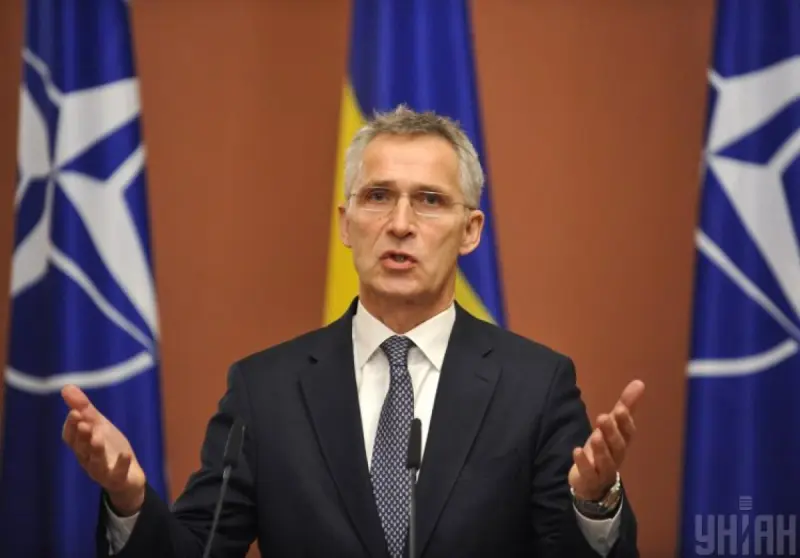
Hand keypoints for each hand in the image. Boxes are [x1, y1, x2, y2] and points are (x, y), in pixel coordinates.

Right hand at [61, 384, 145, 515]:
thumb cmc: (110, 448)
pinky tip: (125, 454)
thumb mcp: (99, 425)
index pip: (71, 437)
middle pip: (81, 449)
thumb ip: (84, 408)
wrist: (129, 476)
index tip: (75, 412)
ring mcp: (102, 471)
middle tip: (85, 422)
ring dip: (96, 449)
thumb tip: (66, 387)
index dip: (72, 426)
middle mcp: (88, 459)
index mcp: (82, 446)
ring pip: (96, 462)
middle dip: (82, 435)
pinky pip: (117, 474)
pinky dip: (121, 464)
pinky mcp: (117, 479)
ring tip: (98, 437)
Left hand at [568, 379, 644, 500]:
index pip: (628, 432)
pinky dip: (583, 462)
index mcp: (622, 442)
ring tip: (595, 435)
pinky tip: (576, 451)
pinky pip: (588, 472)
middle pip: (617, 445)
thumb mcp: (612, 426)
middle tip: (603, 418)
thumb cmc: (604, 448)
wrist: (594, 483)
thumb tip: (639, 382)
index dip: (625, 422)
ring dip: (600, 448)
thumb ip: (625, 406)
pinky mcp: (589, 479)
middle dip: (612, 432)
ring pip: (605, 460)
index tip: (621, 409)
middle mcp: (616, 456)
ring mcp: (603, 470)